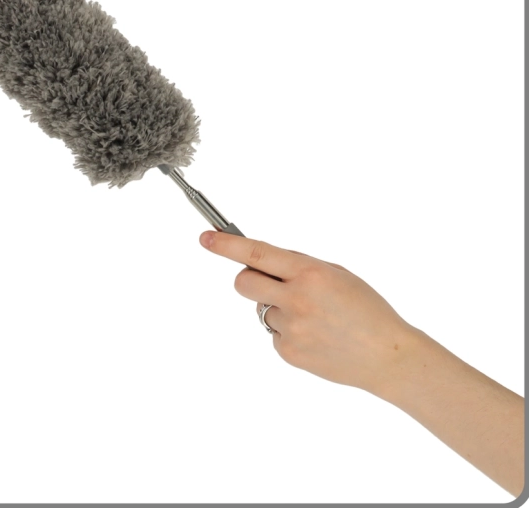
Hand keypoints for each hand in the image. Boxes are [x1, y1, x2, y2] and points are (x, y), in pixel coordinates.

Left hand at [199, 230, 416, 395]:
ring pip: (262, 309)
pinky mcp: (288, 353)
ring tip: (313, 318)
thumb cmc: (366, 309)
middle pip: (243, 282)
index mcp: (309, 273)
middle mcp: (296, 299)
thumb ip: (299, 266)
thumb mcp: (337, 274)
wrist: (387, 355)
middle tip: (266, 281)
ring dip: (278, 308)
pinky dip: (288, 332)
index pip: (257, 252)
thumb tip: (262, 261)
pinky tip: (315, 336)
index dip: (226, 244)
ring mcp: (290, 329)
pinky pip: (274, 333)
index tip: (206, 238)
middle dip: (248, 278)